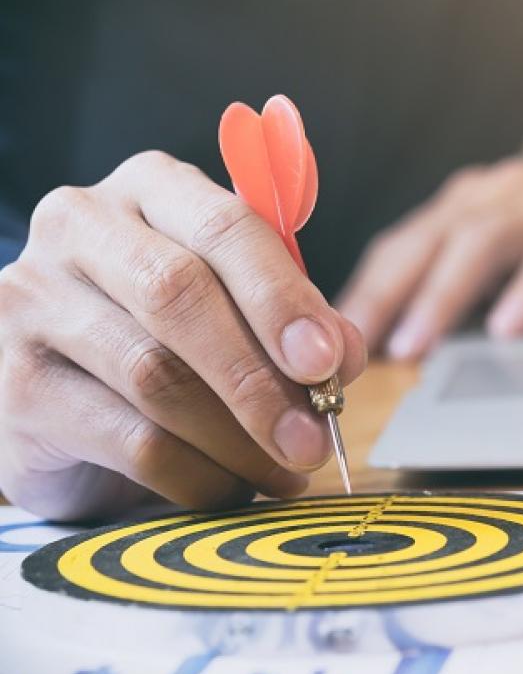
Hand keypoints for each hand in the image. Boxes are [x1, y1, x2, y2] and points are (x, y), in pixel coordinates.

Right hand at [0, 152, 365, 519]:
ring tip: (283, 468)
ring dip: (237, 438)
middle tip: (314, 434)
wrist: (67, 380)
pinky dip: (196, 474)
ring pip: (156, 376)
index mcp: (149, 188)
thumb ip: (288, 317)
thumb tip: (340, 356)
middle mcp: (82, 227)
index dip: (281, 297)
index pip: (224, 225)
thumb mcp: (234, 303)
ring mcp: (34, 301)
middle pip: (180, 295)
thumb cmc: (168, 328)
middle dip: (259, 376)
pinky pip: (129, 440)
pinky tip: (229, 485)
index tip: (326, 361)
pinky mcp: (16, 385)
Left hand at [338, 160, 522, 357]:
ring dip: (443, 294)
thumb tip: (400, 339)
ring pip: (485, 238)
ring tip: (414, 346)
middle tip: (354, 344)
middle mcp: (507, 192)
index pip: (404, 242)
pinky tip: (508, 328)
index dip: (366, 288)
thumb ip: (463, 286)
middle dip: (387, 292)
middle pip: (431, 236)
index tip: (334, 337)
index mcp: (475, 203)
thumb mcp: (512, 261)